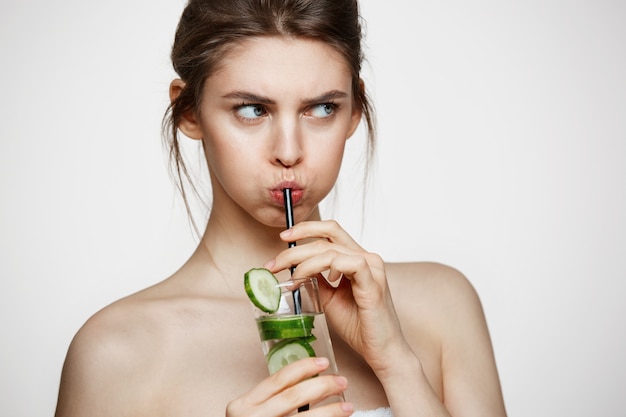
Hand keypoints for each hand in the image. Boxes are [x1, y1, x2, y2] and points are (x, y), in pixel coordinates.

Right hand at [226, 357, 351, 416]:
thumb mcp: (252, 413)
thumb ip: (269, 401)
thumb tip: (309, 385)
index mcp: (243, 406)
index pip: (278, 380)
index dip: (303, 368)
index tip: (324, 362)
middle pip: (293, 397)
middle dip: (322, 386)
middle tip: (341, 381)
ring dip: (330, 412)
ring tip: (348, 406)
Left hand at [265, 220, 411, 374]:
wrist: (380, 350)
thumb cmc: (358, 325)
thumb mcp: (328, 298)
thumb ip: (316, 280)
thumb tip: (294, 269)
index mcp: (356, 258)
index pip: (330, 231)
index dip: (305, 229)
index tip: (283, 238)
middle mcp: (366, 258)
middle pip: (327, 236)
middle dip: (295, 249)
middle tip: (274, 264)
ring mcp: (372, 268)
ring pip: (332, 250)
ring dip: (305, 262)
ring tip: (292, 279)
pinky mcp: (374, 282)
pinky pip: (350, 263)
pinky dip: (330, 268)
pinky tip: (325, 280)